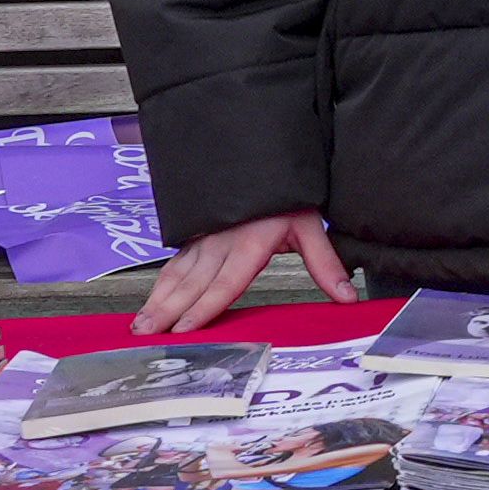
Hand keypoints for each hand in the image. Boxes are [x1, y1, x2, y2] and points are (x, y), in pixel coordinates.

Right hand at [133, 209, 358, 330]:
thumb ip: (325, 264)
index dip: (205, 307)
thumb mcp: (309, 226)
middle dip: (168, 311)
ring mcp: (204, 238)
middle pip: (192, 284)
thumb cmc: (286, 194)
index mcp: (249, 243)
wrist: (263, 155)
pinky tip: (150, 301)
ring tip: (140, 324)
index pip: (225, 283)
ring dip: (158, 300)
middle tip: (148, 334)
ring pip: (177, 274)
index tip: (186, 329)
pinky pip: (175, 263)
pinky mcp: (196, 234)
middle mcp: (221, 243)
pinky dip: (160, 284)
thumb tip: (347, 298)